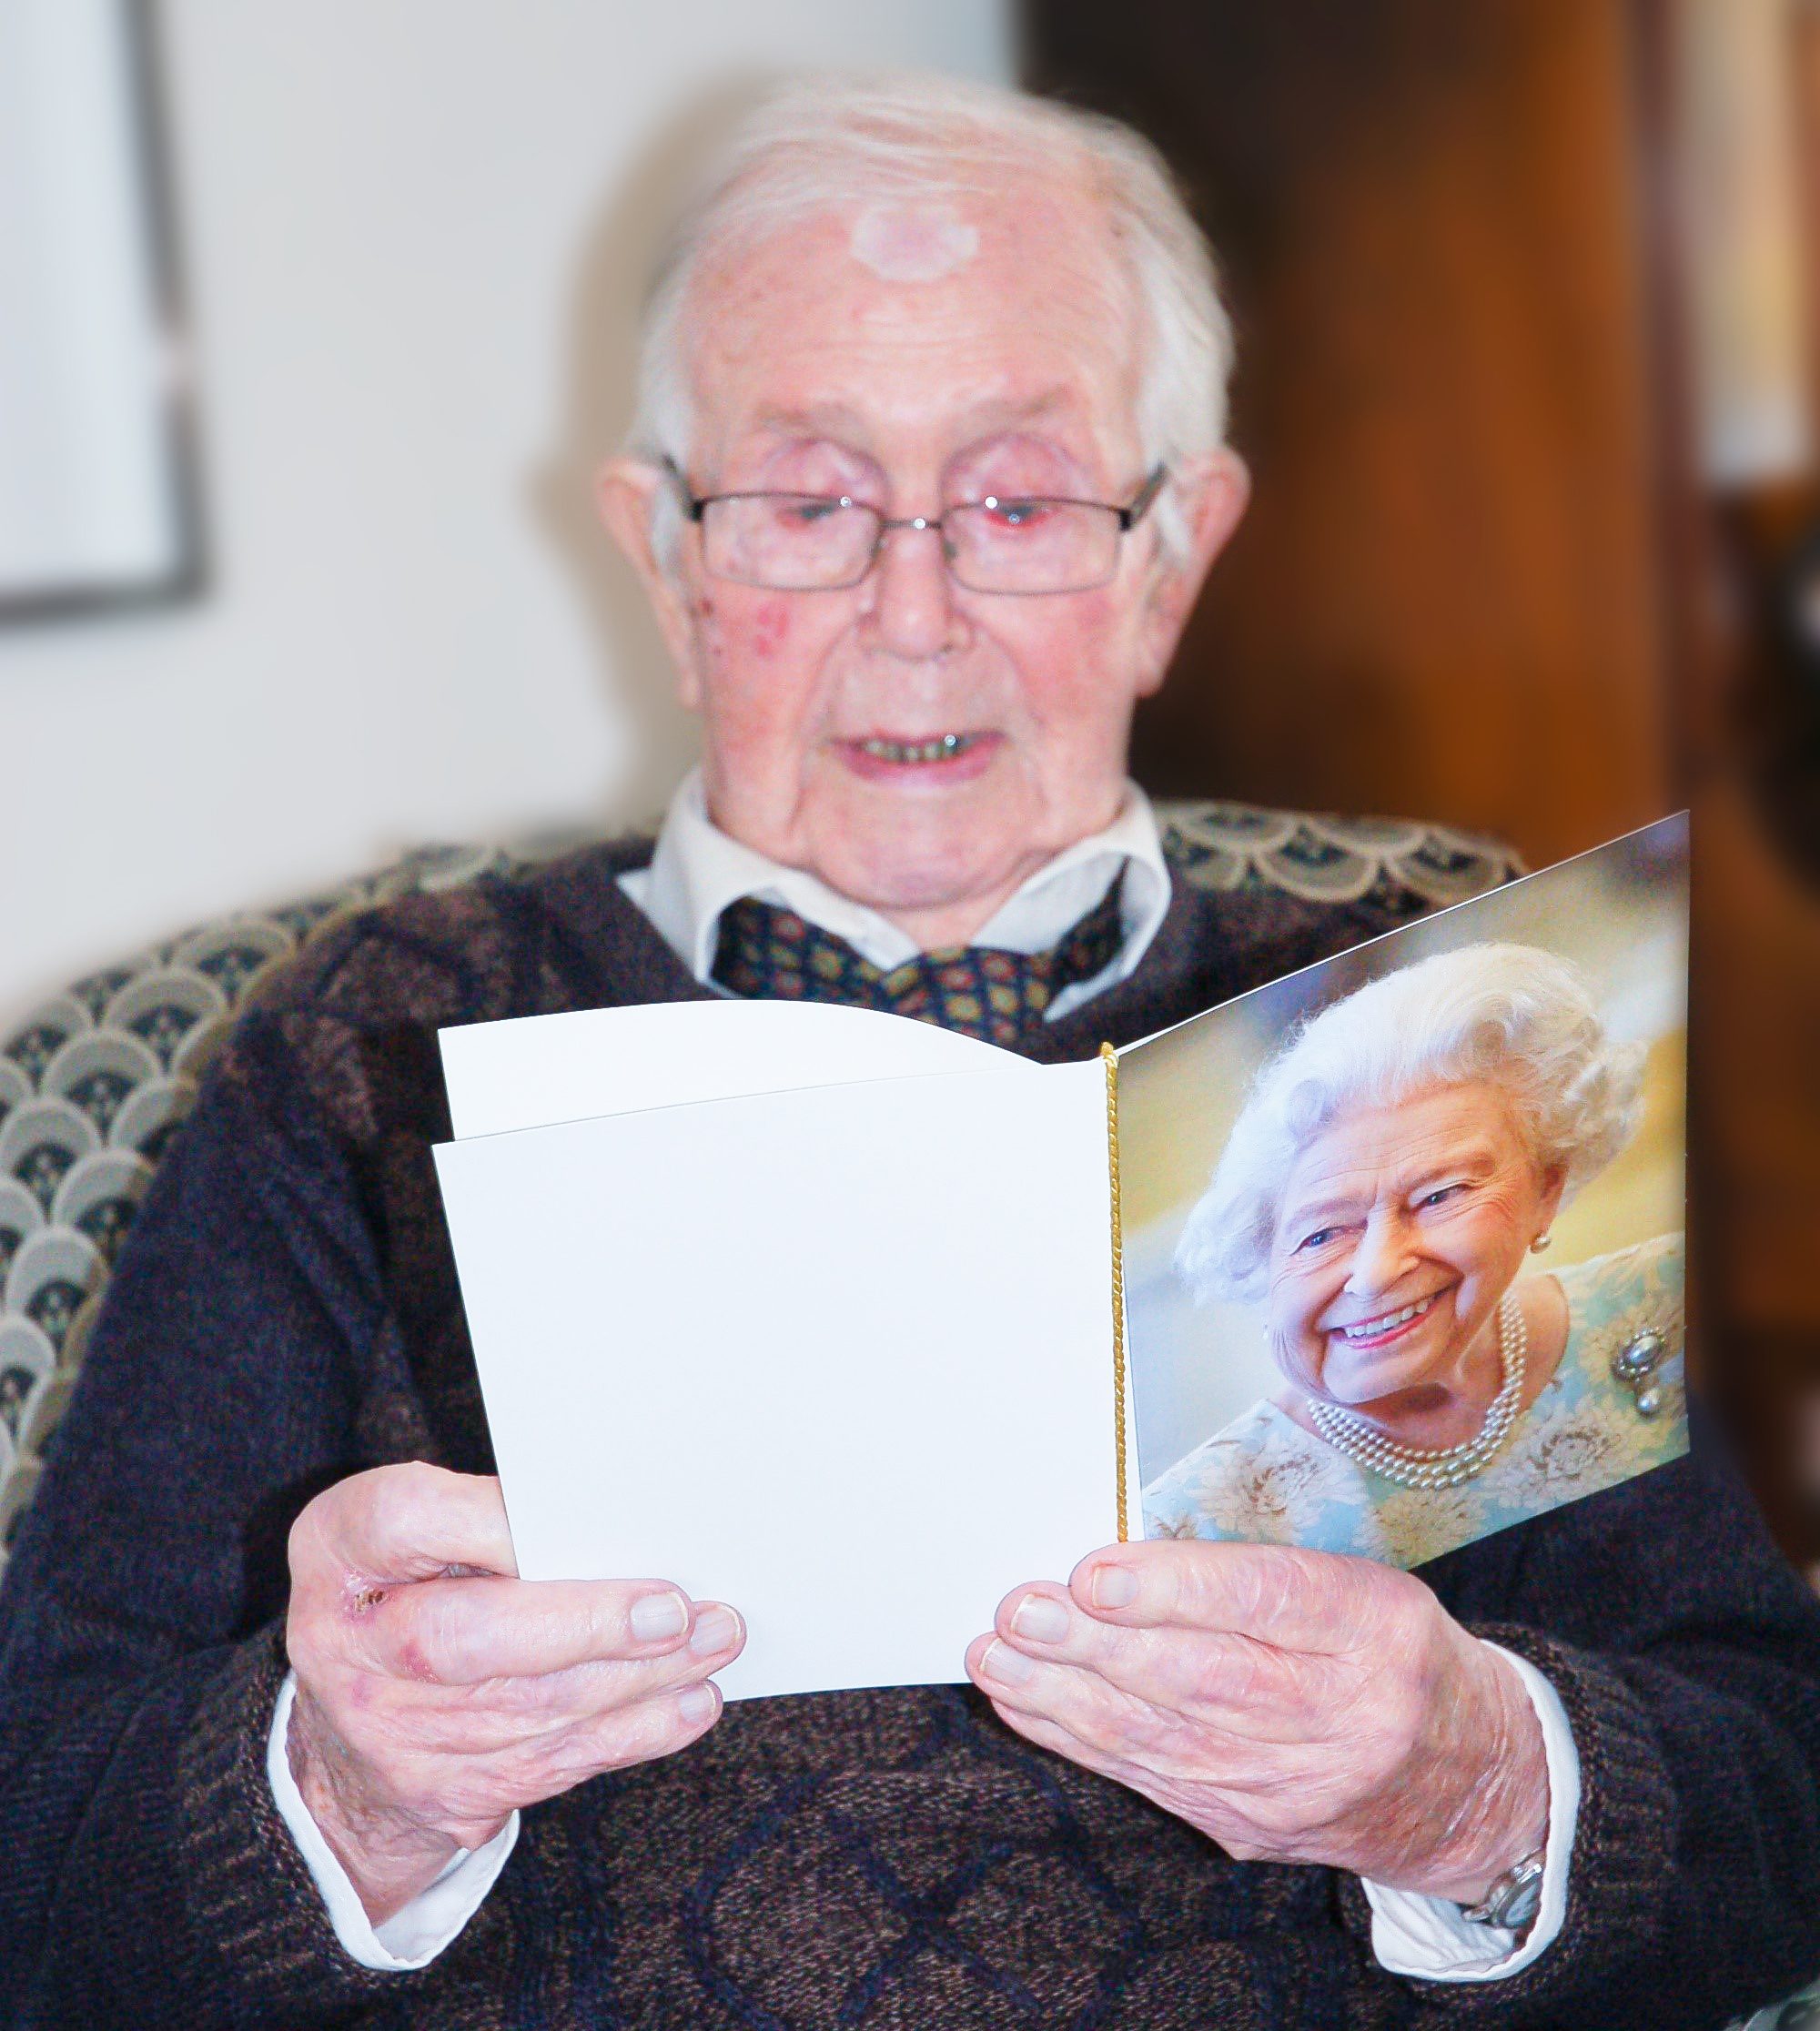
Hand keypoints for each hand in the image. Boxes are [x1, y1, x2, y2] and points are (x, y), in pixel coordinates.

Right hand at [285, 1463, 742, 1923]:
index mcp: (340, 1547)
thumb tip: (615, 1523)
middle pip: (469, 1637)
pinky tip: (689, 1702)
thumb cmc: (408, 1591)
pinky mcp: (447, 1796)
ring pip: (533, 1709)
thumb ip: (486, 1516)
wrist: (346, 1738)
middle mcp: (348, 1645)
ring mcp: (391, 1735)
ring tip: (713, 1639)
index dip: (493, 1521)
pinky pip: (553, 1765)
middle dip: (586, 1623)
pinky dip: (634, 1732)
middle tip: (676, 1608)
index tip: (583, 1518)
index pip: (405, 1518)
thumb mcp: (415, 1531)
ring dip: (640, 1677)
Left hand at [965, 1539, 1546, 1900]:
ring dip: (1065, 1694)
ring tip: (999, 1653)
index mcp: (1376, 1631)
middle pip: (1203, 1679)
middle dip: (1097, 1646)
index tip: (1094, 1572)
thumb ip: (1261, 1571)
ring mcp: (1292, 1787)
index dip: (1175, 1589)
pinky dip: (1078, 1736)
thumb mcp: (1363, 1586)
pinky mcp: (1249, 1828)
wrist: (1466, 1783)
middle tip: (1022, 1609)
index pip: (1268, 1604)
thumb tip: (1128, 1552)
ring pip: (1163, 1737)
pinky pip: (1150, 1778)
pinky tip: (1026, 1701)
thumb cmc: (1392, 1653)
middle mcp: (1341, 1717)